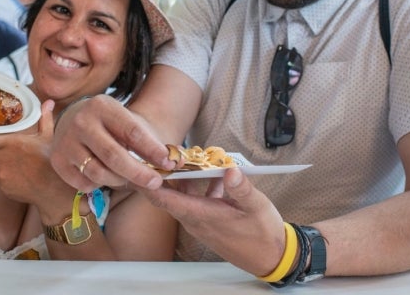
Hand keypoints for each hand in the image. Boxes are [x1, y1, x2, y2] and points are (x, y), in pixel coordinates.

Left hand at [0, 100, 74, 208]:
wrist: (53, 189)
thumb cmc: (52, 160)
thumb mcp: (48, 136)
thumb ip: (44, 118)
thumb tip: (48, 102)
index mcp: (11, 143)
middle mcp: (1, 158)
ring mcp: (0, 175)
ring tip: (11, 161)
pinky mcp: (2, 187)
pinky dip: (3, 174)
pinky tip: (17, 174)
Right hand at [49, 95, 174, 191]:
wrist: (74, 120)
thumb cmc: (111, 125)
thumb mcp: (129, 122)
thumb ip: (152, 141)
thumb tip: (180, 160)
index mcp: (103, 106)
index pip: (132, 132)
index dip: (152, 150)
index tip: (168, 163)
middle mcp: (81, 122)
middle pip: (114, 156)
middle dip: (139, 173)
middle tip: (155, 182)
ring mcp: (66, 141)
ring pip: (98, 172)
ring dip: (118, 180)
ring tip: (128, 178)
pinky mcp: (58, 160)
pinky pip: (84, 183)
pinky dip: (98, 185)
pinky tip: (105, 176)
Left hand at [139, 168, 286, 276]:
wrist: (271, 257)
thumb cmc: (262, 233)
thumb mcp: (256, 206)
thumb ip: (241, 189)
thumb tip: (230, 170)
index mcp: (201, 215)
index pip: (165, 199)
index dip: (148, 184)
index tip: (137, 167)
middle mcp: (195, 219)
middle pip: (169, 194)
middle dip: (164, 173)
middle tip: (163, 151)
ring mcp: (201, 221)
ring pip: (183, 196)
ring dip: (183, 177)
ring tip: (187, 155)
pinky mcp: (208, 221)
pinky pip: (196, 200)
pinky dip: (200, 185)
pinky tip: (215, 174)